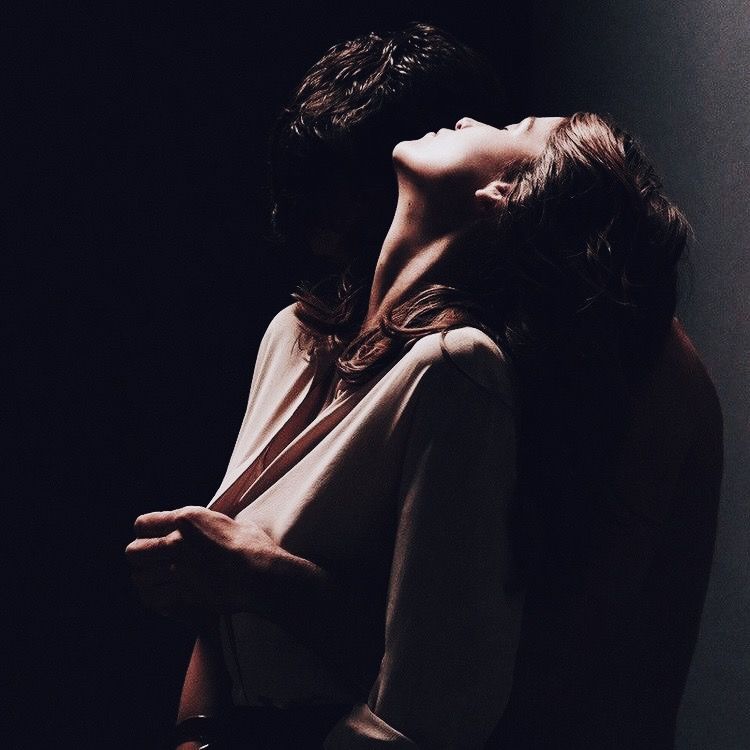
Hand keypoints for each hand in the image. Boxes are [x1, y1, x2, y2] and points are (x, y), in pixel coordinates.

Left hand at [125, 505, 286, 620]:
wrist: (262, 575)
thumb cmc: (253, 546)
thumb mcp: (229, 522)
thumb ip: (208, 524)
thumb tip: (207, 527)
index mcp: (186, 520)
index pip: (142, 524)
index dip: (146, 531)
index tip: (154, 537)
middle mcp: (176, 544)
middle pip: (132, 552)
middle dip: (139, 557)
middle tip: (152, 561)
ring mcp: (177, 572)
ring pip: (139, 579)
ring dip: (146, 580)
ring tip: (158, 581)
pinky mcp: (182, 595)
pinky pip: (153, 600)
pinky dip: (157, 600)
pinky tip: (166, 597)